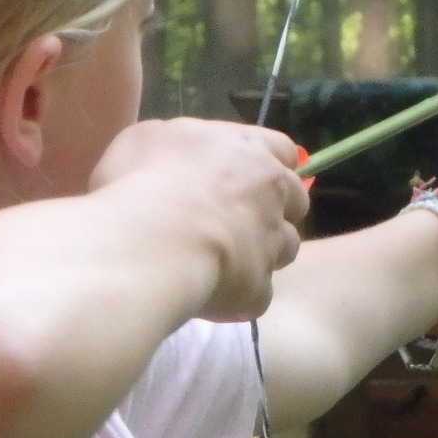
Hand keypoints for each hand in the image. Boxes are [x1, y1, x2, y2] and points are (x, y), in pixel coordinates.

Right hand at [92, 118, 308, 320]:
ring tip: (221, 263)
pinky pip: (256, 295)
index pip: (281, 150)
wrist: (153, 241)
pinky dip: (237, 297)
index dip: (268, 165)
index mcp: (246, 149)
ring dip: (261, 255)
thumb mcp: (143, 140)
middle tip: (232, 224)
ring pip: (284, 249)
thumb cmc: (143, 181)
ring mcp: (270, 242)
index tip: (246, 179)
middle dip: (272, 212)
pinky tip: (207, 296)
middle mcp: (269, 192)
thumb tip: (172, 160)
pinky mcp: (259, 288)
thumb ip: (172, 148)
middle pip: (295, 201)